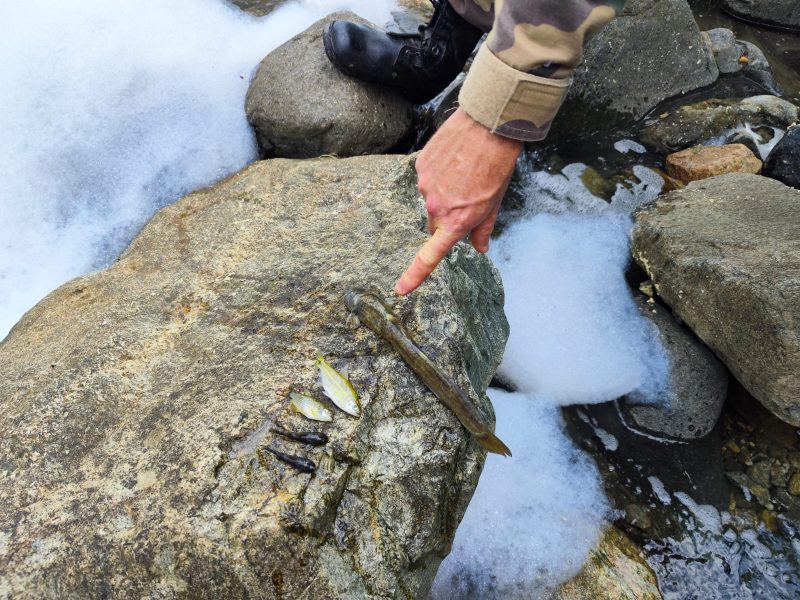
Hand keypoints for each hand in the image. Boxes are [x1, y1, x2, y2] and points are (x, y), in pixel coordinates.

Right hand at [394, 107, 521, 294]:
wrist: (489, 125)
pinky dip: (438, 172)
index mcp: (456, 221)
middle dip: (446, 216)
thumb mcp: (495, 202)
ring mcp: (426, 185)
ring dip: (443, 191)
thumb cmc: (498, 165)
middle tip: (467, 197)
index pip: (430, 256)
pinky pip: (427, 176)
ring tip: (464, 171)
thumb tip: (480, 249)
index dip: (414, 275)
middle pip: (434, 222)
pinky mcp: (421, 165)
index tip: (400, 290)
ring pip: (430, 198)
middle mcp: (437, 207)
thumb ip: (483, 229)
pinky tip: (455, 158)